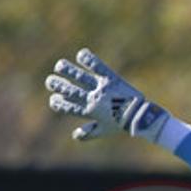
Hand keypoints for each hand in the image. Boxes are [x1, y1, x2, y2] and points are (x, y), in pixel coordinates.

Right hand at [45, 48, 169, 142]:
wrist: (140, 115)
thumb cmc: (122, 123)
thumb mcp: (105, 130)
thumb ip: (90, 132)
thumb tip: (75, 135)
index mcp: (90, 111)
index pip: (69, 107)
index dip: (58, 103)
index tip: (53, 99)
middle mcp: (94, 99)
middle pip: (70, 91)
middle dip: (57, 85)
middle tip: (50, 81)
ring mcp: (102, 88)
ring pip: (80, 77)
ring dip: (68, 70)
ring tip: (59, 65)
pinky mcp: (111, 79)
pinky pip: (98, 68)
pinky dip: (89, 60)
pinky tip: (81, 54)